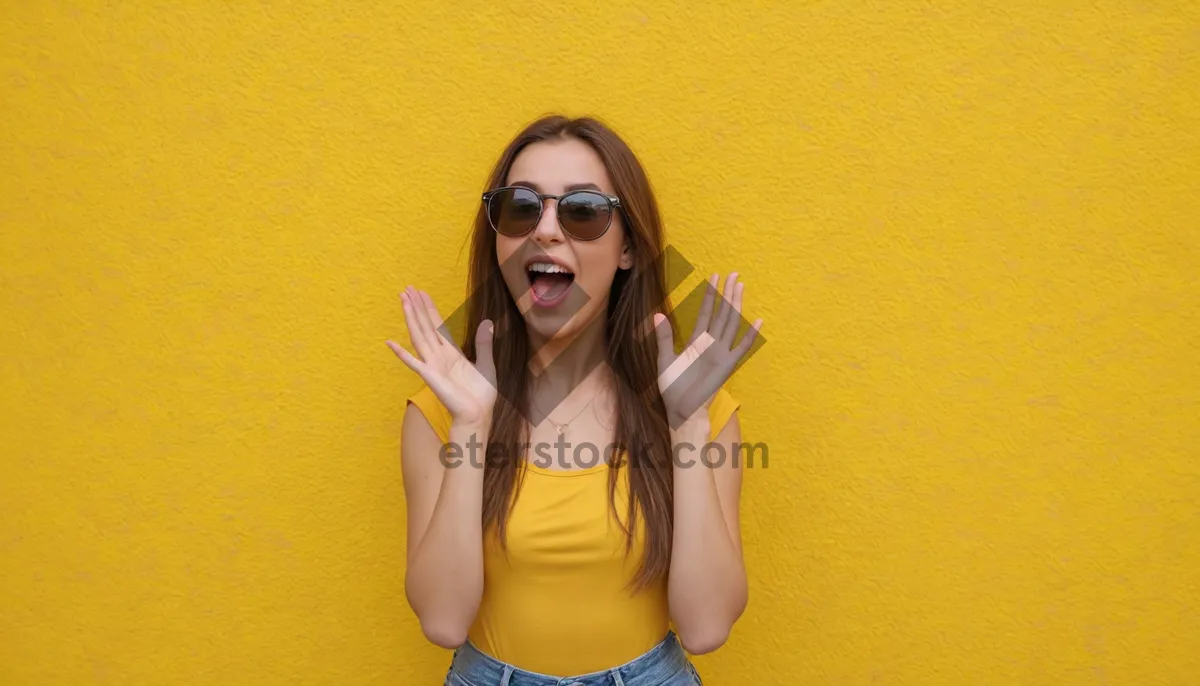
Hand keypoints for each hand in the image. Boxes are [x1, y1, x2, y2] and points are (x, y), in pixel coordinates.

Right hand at [386, 286, 497, 427]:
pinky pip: (413, 363)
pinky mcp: (430, 377)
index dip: (429, 309)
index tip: (422, 293)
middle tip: (407, 288)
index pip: (437, 325)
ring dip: (411, 319)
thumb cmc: (481, 395)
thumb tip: (488, 322)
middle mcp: (439, 356)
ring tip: (403, 301)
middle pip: (425, 326)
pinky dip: (402, 353)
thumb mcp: (487, 364)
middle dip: (417, 307)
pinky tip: (390, 342)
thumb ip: (484, 344)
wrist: (478, 415)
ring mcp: (433, 365)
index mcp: (451, 353)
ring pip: (419, 336)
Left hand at [654, 273, 762, 427]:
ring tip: (741, 288)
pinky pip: (742, 348)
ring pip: (731, 324)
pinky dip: (750, 336)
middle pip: (721, 313)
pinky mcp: (727, 365)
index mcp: (696, 341)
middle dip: (727, 294)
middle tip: (734, 274)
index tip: (714, 277)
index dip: (710, 295)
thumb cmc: (672, 388)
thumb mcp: (665, 359)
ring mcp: (721, 353)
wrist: (681, 410)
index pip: (705, 312)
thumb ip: (664, 337)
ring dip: (736, 306)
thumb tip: (657, 314)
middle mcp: (711, 343)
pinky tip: (757, 321)